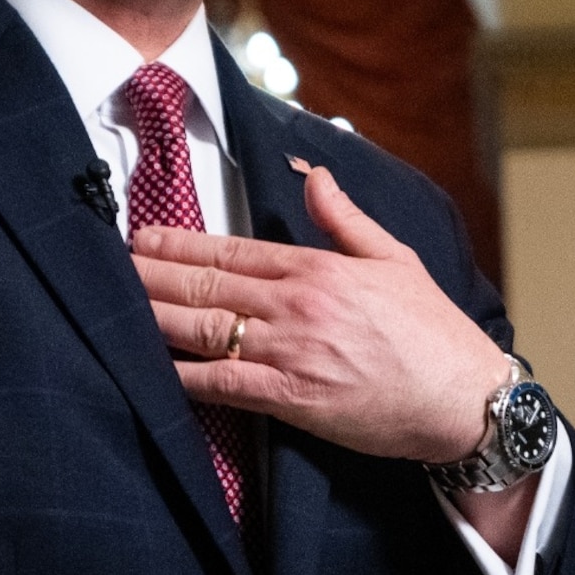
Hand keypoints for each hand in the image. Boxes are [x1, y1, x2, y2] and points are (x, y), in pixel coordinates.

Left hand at [134, 166, 511, 463]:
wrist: (463, 398)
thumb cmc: (433, 332)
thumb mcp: (395, 259)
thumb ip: (345, 219)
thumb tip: (314, 176)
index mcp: (318, 268)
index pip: (233, 248)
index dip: (180, 242)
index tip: (144, 236)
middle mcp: (298, 305)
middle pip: (207, 283)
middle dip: (152, 273)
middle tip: (112, 264)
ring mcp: (292, 352)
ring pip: (205, 328)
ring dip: (156, 316)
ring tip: (118, 306)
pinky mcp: (292, 398)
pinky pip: (223, 384)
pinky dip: (184, 375)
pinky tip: (153, 367)